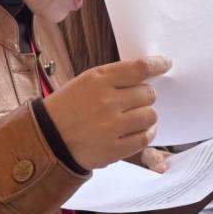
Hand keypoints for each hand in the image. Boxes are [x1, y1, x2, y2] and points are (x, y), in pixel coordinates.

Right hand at [43, 56, 170, 169]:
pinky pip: (145, 138)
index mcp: (99, 80)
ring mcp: (111, 126)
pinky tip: (139, 131)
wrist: (47, 139)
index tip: (165, 64)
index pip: (139, 68)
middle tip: (136, 101)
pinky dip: (147, 133)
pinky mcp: (114, 148)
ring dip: (147, 115)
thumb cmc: (68, 107)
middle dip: (145, 96)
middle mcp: (107, 101)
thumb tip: (147, 76)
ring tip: (136, 117)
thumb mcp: (85, 82)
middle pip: (148, 93)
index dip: (157, 65)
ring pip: (150, 115)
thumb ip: (114, 78)